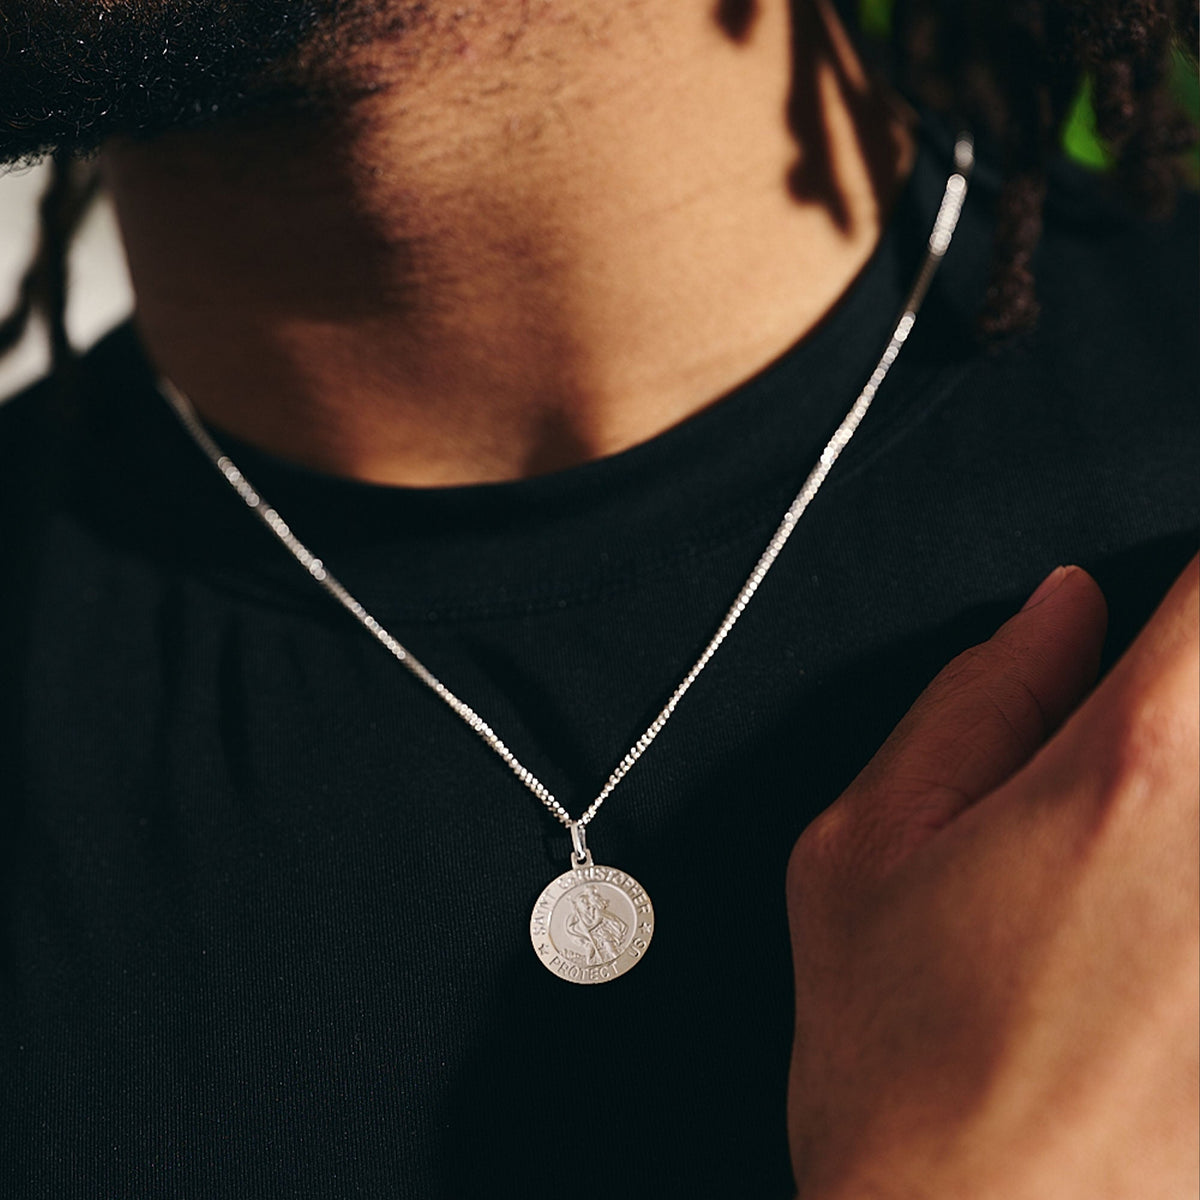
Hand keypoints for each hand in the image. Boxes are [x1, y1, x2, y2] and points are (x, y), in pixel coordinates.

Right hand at [786, 561, 1198, 1199]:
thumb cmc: (901, 1071)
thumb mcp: (864, 853)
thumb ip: (971, 704)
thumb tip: (1057, 613)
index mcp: (1129, 771)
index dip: (1192, 578)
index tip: (1173, 602)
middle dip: (1189, 693)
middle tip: (1129, 749)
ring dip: (1190, 788)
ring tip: (1119, 860)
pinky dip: (1192, 882)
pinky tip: (1150, 928)